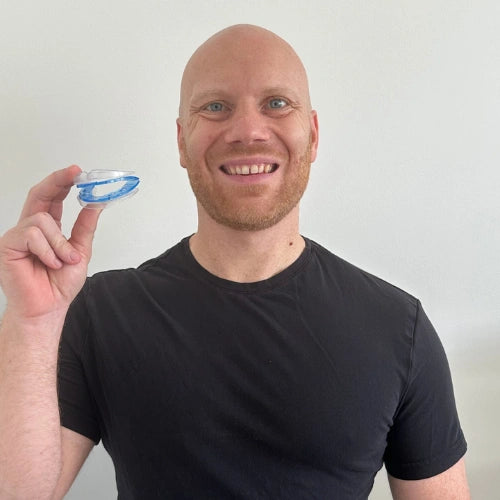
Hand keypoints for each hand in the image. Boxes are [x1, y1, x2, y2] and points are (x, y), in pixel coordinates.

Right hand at [0, 166, 100, 320]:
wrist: (48, 308)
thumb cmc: (59, 284)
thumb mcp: (80, 251)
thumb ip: (84, 227)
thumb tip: (95, 204)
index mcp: (48, 230)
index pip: (53, 199)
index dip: (63, 182)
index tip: (78, 172)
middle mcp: (31, 229)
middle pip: (40, 195)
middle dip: (58, 181)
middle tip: (74, 173)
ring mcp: (18, 236)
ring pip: (43, 220)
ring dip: (60, 242)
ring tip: (64, 261)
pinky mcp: (8, 245)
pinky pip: (32, 235)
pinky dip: (48, 250)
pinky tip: (50, 264)